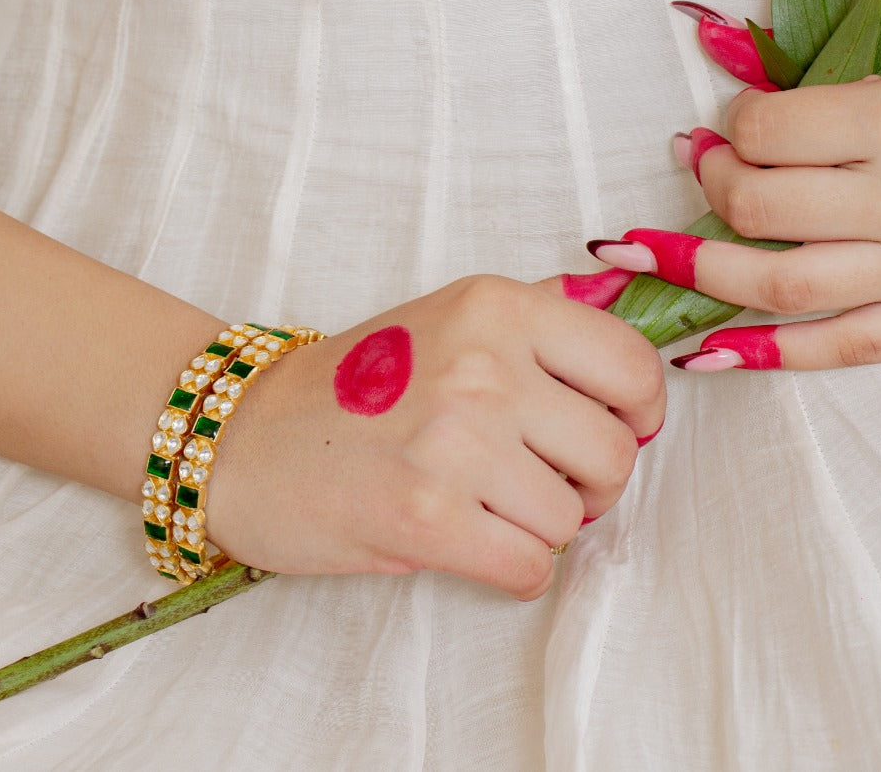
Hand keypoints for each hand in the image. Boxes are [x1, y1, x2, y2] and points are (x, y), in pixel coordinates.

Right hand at [203, 275, 664, 598]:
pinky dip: (515, 572)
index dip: (638, 416)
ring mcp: (455, 441)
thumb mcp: (449, 319)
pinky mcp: (427, 517)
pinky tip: (474, 546)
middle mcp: (484, 365)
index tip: (609, 431)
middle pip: (616, 453)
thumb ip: (538, 325)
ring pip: (574, 518)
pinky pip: (531, 568)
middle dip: (592, 485)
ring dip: (541, 530)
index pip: (634, 368)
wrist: (242, 439)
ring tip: (487, 507)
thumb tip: (626, 332)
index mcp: (498, 307)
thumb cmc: (355, 387)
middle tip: (542, 483)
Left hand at [589, 69, 880, 369]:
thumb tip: (729, 60)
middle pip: (759, 207)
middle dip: (708, 185)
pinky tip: (706, 352)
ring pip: (779, 286)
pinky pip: (837, 349)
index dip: (733, 120)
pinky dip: (763, 354)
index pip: (770, 129)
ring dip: (703, 271)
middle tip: (697, 164)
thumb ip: (839, 71)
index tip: (731, 116)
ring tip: (659, 255)